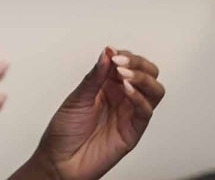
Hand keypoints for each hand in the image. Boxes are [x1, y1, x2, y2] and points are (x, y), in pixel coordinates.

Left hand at [28, 47, 164, 179]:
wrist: (61, 160)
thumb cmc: (65, 130)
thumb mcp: (77, 97)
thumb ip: (95, 76)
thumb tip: (107, 53)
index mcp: (107, 86)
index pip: (129, 64)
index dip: (125, 56)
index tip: (114, 54)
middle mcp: (121, 98)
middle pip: (148, 75)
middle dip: (139, 64)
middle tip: (122, 63)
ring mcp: (129, 114)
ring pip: (154, 91)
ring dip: (143, 79)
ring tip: (125, 75)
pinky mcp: (133, 131)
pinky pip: (145, 112)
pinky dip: (140, 98)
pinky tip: (127, 90)